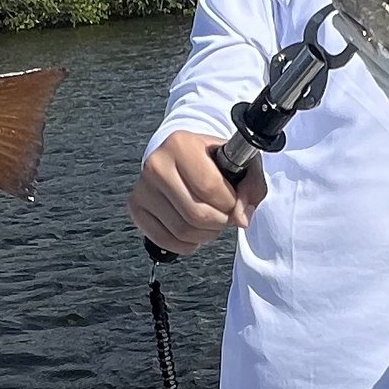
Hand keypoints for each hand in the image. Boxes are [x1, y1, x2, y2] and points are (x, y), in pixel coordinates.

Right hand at [128, 131, 265, 253]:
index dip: (230, 203)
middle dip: (219, 221)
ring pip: (182, 231)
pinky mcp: (136, 207)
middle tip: (223, 214)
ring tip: (210, 220)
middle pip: (196, 214)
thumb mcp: (243, 163)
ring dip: (205, 234)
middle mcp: (156, 164)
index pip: (210, 188)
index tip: (233, 200)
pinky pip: (165, 240)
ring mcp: (143, 187)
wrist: (184, 158)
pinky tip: (193, 230)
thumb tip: (241, 217)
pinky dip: (186, 243)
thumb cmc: (213, 161)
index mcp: (181, 144)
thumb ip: (252, 187)